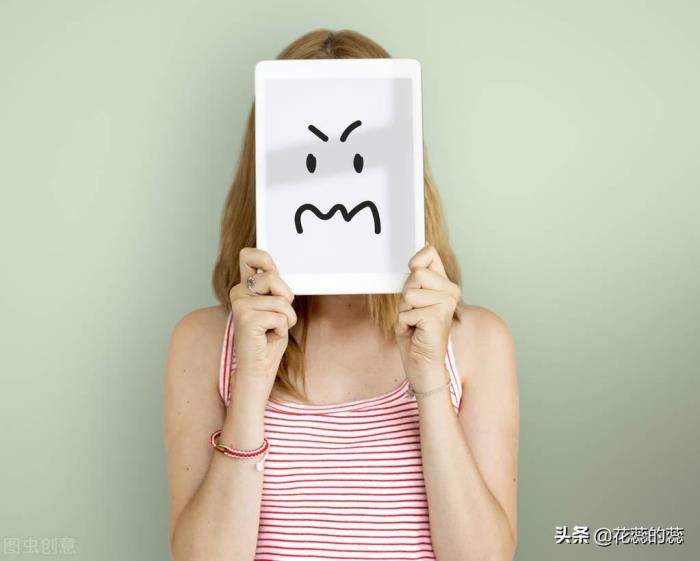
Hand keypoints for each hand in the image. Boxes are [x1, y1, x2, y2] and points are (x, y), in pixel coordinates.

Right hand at [228, 248, 296, 386]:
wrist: (258, 368)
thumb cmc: (268, 339)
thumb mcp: (274, 307)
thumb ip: (273, 288)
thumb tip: (274, 270)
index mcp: (245, 288)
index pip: (249, 256)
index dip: (263, 257)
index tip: (271, 267)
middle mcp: (238, 293)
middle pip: (273, 277)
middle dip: (286, 298)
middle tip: (278, 316)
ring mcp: (240, 305)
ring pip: (281, 300)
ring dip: (286, 318)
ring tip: (273, 328)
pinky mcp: (246, 318)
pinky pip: (280, 316)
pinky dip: (282, 328)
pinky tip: (269, 336)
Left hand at [395, 244, 460, 385]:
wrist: (422, 363)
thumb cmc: (416, 333)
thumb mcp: (414, 299)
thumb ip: (419, 278)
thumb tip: (426, 248)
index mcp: (446, 285)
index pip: (429, 253)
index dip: (415, 263)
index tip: (414, 277)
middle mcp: (451, 292)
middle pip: (416, 273)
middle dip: (406, 295)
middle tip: (414, 312)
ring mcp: (446, 304)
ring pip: (409, 293)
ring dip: (404, 310)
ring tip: (414, 323)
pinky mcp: (437, 317)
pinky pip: (405, 312)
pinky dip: (404, 324)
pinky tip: (415, 332)